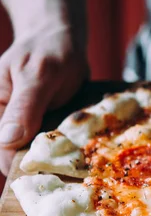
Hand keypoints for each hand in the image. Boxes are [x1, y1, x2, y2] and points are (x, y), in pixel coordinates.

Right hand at [0, 25, 87, 175]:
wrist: (62, 38)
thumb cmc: (50, 51)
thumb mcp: (40, 76)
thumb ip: (24, 107)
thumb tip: (7, 141)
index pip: (3, 151)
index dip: (24, 167)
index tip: (52, 176)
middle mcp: (3, 120)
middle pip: (18, 156)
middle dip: (44, 164)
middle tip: (72, 171)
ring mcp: (21, 124)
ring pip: (36, 153)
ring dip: (56, 158)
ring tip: (78, 161)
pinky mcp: (38, 125)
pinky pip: (49, 144)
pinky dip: (64, 147)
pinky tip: (78, 147)